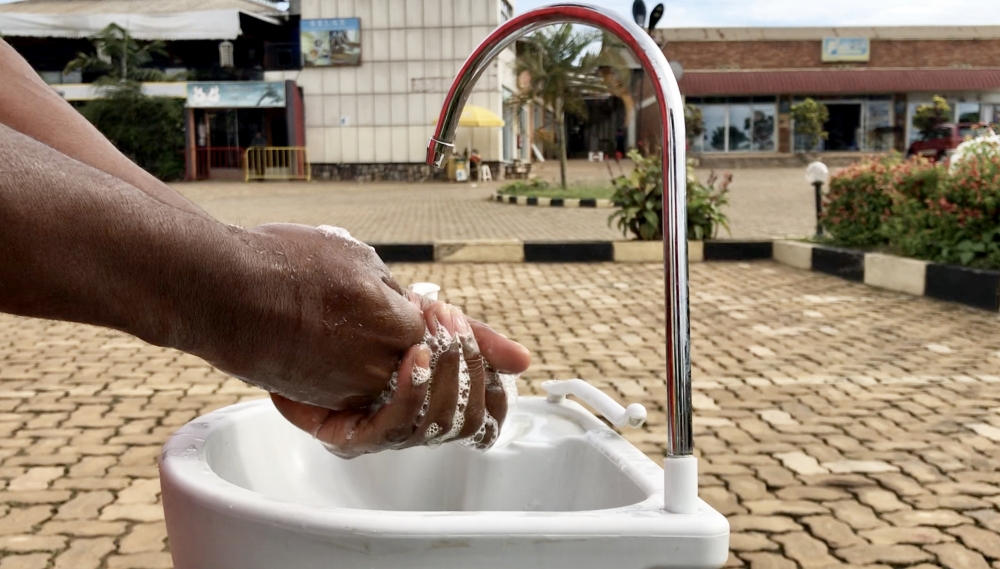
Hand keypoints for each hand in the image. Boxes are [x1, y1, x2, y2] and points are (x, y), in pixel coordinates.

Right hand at [190, 222, 425, 409]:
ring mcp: (349, 388)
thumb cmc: (288, 265)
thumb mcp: (356, 256)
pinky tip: (314, 339)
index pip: (421, 326)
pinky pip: (343, 387)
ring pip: (373, 375)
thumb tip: (399, 303)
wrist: (226, 294)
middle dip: (384, 334)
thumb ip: (387, 287)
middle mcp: (380, 366)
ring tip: (328, 324)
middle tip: (351, 311)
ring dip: (359, 353)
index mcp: (397, 327)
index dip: (401, 309)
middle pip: (401, 354)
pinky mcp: (318, 401)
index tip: (381, 299)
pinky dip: (335, 368)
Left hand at [271, 294, 530, 457]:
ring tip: (434, 331)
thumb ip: (469, 338)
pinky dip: (414, 390)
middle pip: (469, 421)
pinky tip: (414, 356)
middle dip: (470, 370)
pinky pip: (397, 427)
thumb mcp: (421, 316)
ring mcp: (380, 433)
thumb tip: (524, 361)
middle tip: (453, 326)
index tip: (501, 361)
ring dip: (444, 373)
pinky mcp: (350, 438)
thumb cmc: (349, 309)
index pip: (483, 415)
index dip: (499, 396)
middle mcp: (409, 422)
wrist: (285, 302)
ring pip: (439, 426)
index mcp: (429, 396)